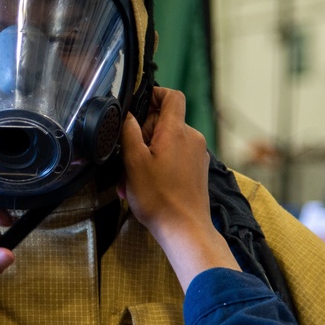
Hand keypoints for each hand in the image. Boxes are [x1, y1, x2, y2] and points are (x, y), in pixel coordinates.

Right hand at [118, 87, 238, 290]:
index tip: (137, 108)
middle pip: (166, 121)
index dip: (155, 95)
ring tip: (132, 178)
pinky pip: (176, 157)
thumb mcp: (134, 162)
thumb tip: (126, 113)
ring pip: (168, 142)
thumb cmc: (158, 197)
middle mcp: (192, 138)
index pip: (172, 96)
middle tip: (126, 157)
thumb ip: (129, 132)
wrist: (185, 229)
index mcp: (177, 131)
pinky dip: (159, 165)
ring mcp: (198, 155)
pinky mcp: (198, 170)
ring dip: (148, 154)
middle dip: (143, 134)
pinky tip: (146, 185)